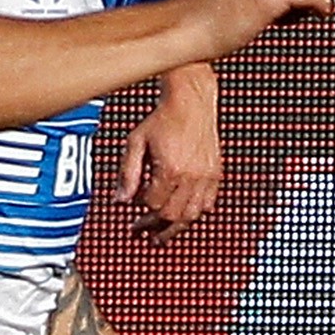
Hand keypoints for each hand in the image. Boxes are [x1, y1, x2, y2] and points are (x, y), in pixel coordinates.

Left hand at [117, 60, 220, 240]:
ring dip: (176, 226)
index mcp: (170, 169)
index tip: (133, 216)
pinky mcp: (215, 173)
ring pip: (193, 215)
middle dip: (156, 226)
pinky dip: (196, 213)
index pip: (153, 206)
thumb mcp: (136, 143)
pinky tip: (184, 214)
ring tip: (164, 234)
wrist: (190, 101)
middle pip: (173, 216)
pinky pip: (208, 203)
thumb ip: (127, 174)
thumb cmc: (162, 118)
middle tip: (145, 232)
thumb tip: (119, 201)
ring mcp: (206, 175)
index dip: (141, 214)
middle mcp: (191, 175)